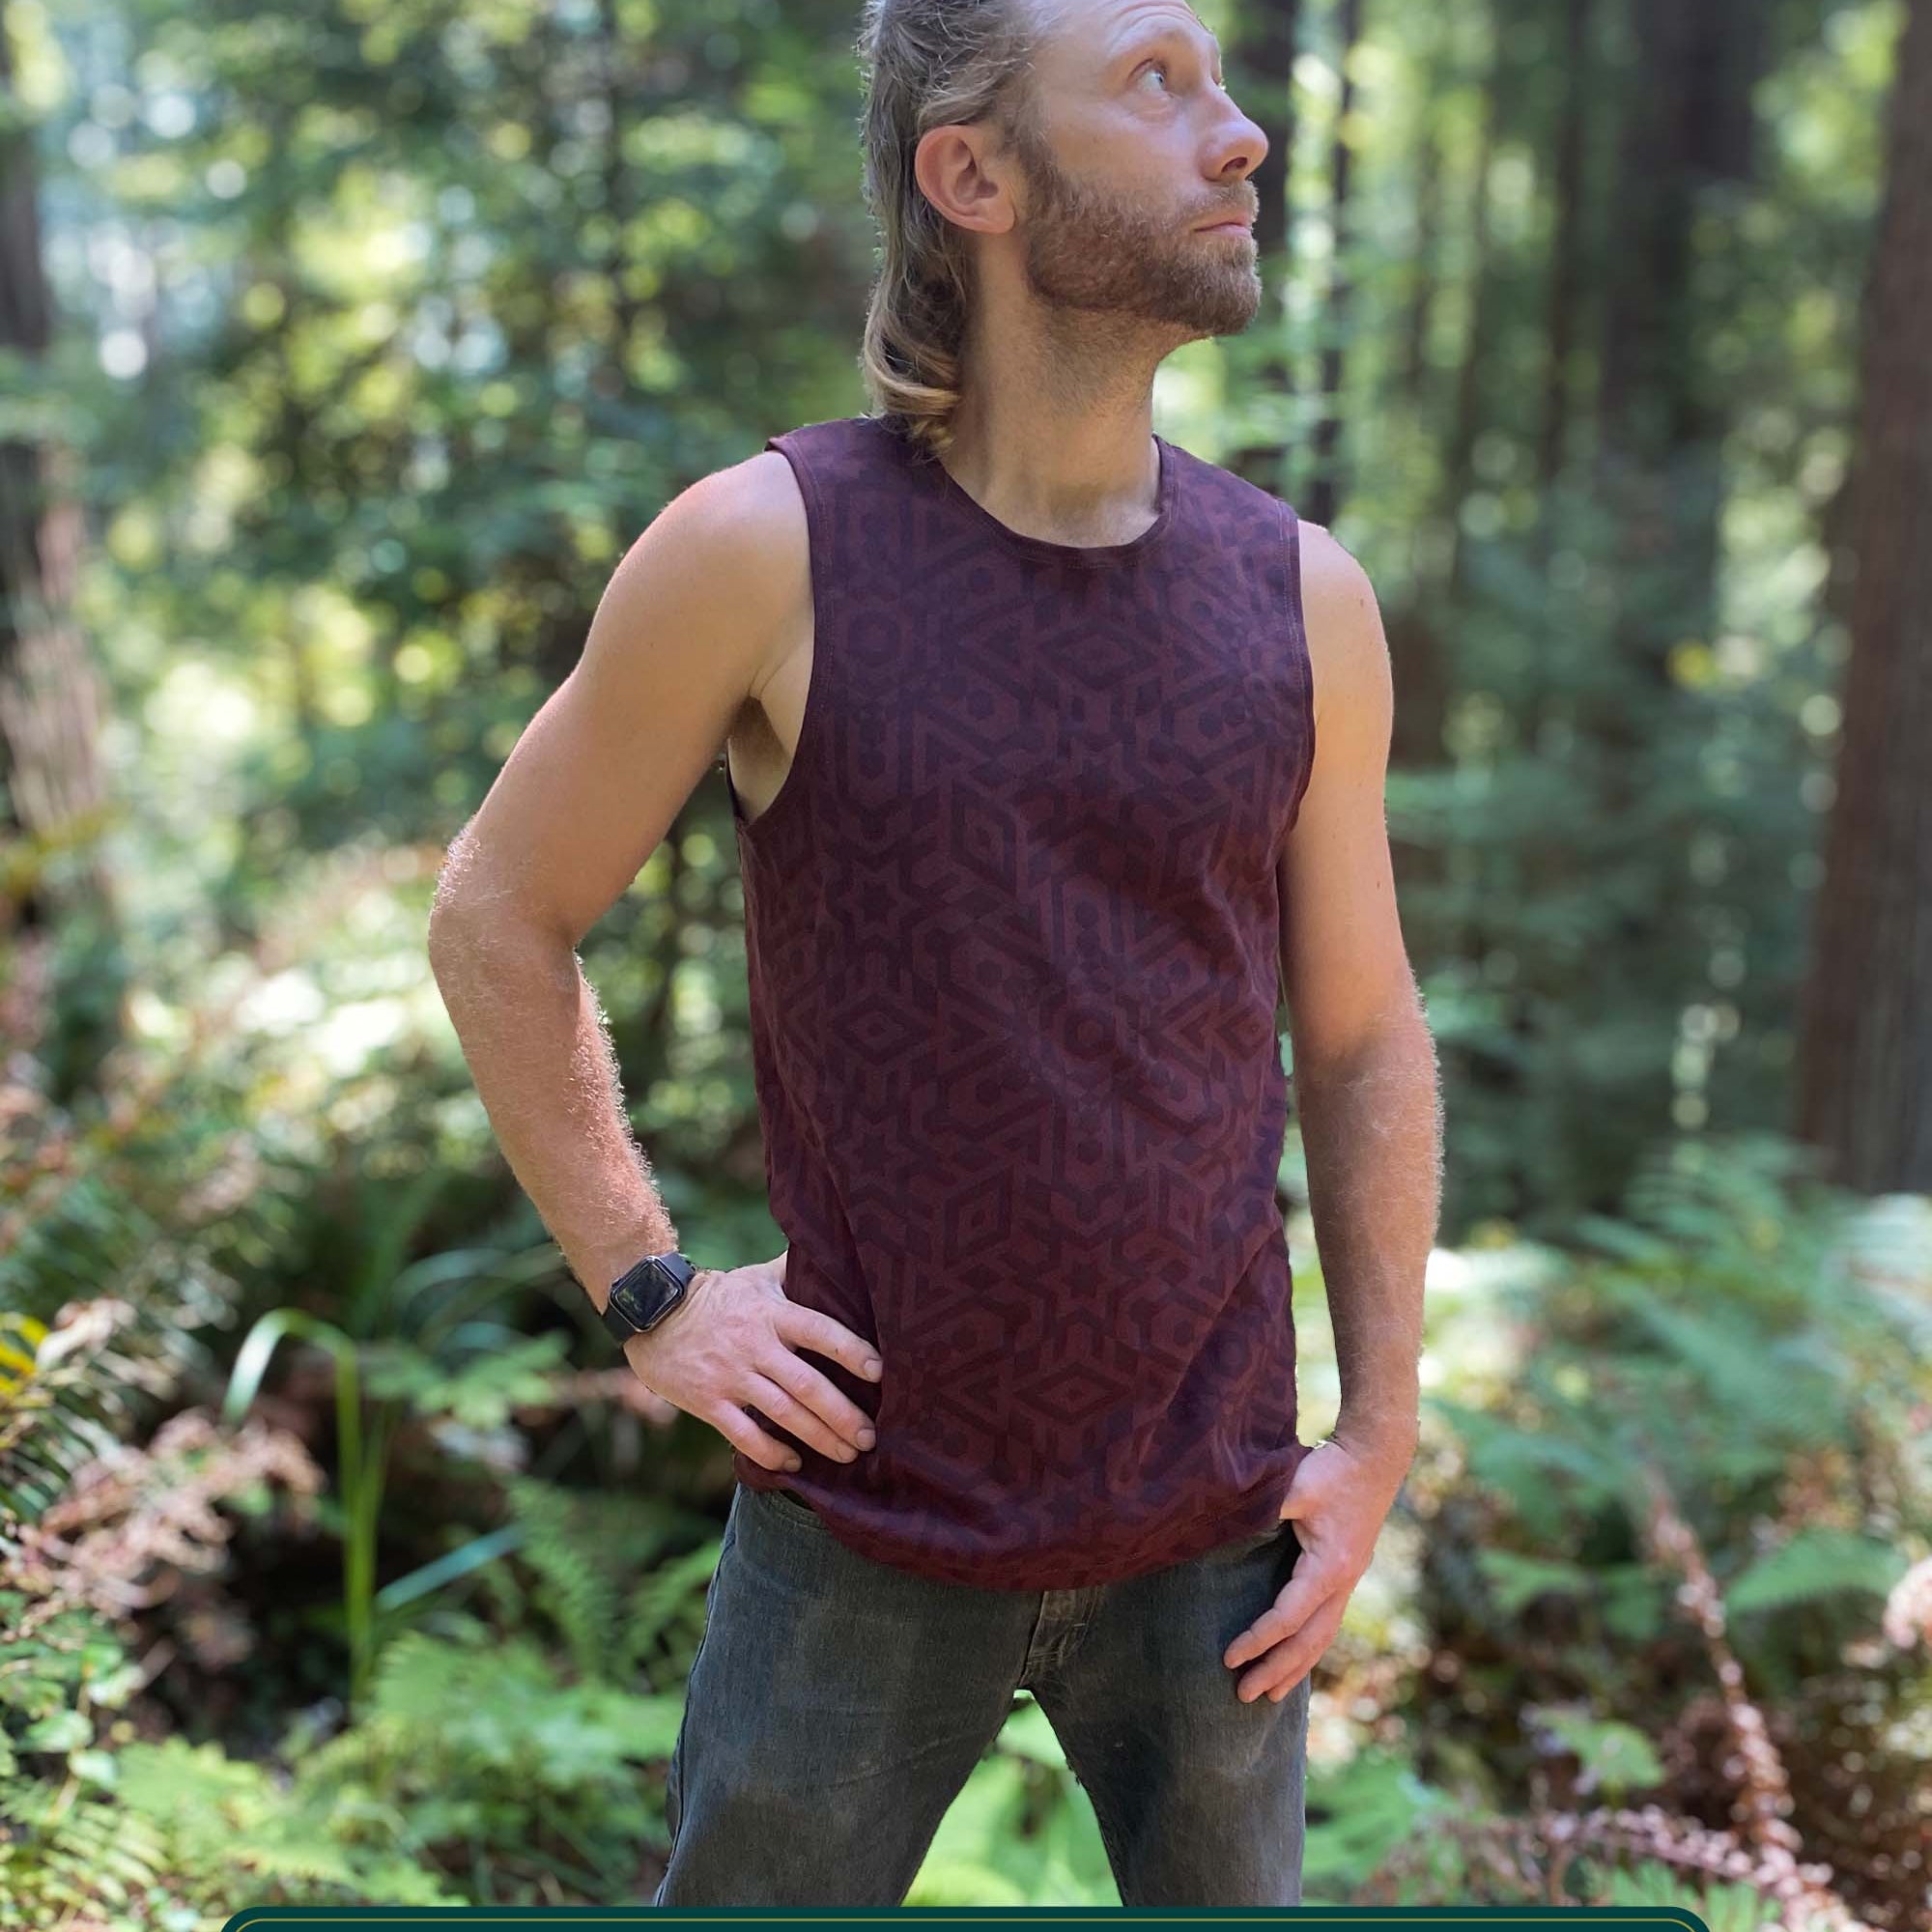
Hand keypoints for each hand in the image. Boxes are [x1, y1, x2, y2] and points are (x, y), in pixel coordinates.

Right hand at [620, 1248, 882, 1472]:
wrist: (654, 1315)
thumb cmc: (718, 1297)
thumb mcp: (756, 1278)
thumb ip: (795, 1272)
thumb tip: (836, 1252)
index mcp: (771, 1313)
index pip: (820, 1330)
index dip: (851, 1351)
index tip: (879, 1372)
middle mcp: (754, 1344)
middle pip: (806, 1384)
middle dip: (843, 1414)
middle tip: (870, 1437)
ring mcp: (730, 1375)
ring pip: (782, 1413)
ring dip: (819, 1438)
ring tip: (848, 1454)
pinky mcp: (708, 1401)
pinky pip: (744, 1434)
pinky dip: (772, 1452)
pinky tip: (795, 1464)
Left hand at [1222, 1426, 1414, 1702]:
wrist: (1375, 1456)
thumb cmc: (1332, 1469)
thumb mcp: (1295, 1484)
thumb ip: (1265, 1507)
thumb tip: (1224, 1525)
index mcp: (1328, 1567)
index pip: (1289, 1617)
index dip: (1258, 1640)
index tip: (1228, 1658)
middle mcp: (1342, 1582)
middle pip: (1309, 1642)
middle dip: (1276, 1670)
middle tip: (1242, 1696)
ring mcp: (1348, 1580)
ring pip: (1322, 1637)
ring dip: (1296, 1667)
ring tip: (1270, 1696)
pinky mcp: (1345, 1573)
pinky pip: (1326, 1621)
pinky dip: (1309, 1646)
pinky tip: (1295, 1658)